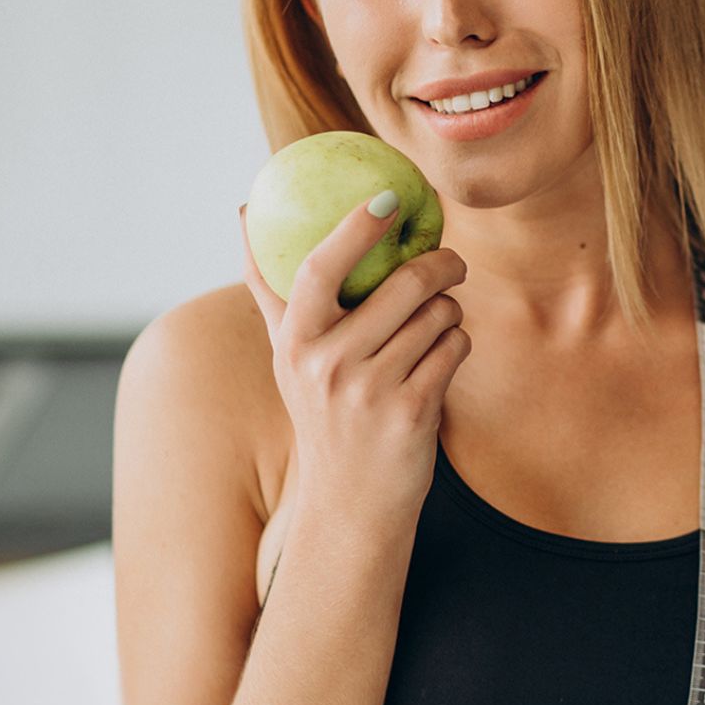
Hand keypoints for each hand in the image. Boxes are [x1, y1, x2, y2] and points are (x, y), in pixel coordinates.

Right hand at [239, 194, 469, 535]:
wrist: (350, 506)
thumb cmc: (324, 414)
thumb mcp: (288, 357)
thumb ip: (271, 288)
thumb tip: (246, 211)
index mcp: (294, 343)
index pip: (316, 268)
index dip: (352, 227)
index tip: (385, 197)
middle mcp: (326, 365)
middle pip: (404, 284)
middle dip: (441, 266)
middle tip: (451, 264)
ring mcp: (370, 391)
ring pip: (438, 314)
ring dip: (448, 314)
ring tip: (434, 329)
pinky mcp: (412, 413)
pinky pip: (455, 347)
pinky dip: (457, 345)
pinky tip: (442, 359)